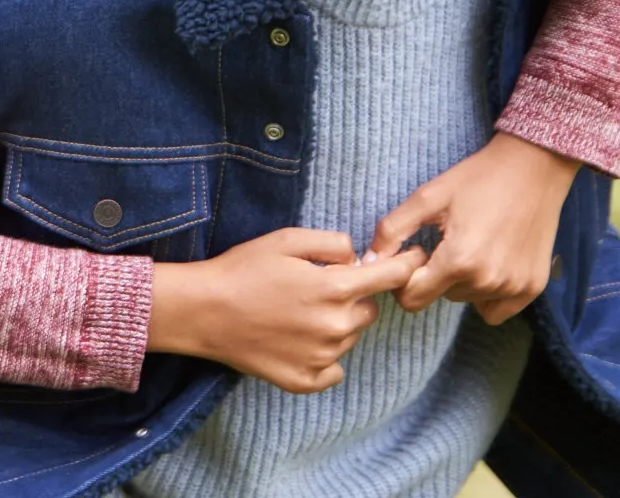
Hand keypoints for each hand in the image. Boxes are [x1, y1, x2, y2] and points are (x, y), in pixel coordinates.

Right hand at [148, 228, 424, 393]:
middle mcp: (335, 327)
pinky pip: (334, 370)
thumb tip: (357, 256)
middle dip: (353, 297)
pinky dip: (324, 357)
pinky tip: (298, 341)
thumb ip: (332, 242)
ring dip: (336, 324)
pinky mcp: (305, 380)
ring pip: (349, 337)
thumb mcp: (285, 239)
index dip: (407, 264)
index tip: (416, 258)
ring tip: (296, 312)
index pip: (391, 277)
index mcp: (334, 289)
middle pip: (369, 310)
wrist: (203, 311)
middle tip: (315, 288)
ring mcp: (321, 357)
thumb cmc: (242, 269)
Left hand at [368, 131, 581, 324]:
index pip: (412, 298)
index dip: (406, 276)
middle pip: (439, 297)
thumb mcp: (427, 197)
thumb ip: (392, 230)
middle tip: (446, 240)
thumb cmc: (477, 179)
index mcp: (459, 261)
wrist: (532, 169)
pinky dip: (485, 294)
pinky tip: (488, 263)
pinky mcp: (531, 289)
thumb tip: (368, 261)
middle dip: (434, 275)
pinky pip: (494, 310)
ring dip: (460, 281)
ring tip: (471, 244)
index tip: (417, 251)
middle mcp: (488, 281)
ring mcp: (513, 287)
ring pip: (465, 300)